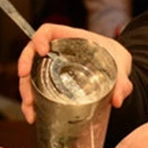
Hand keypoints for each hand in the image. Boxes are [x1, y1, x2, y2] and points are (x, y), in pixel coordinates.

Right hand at [16, 23, 132, 123]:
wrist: (118, 67)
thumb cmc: (116, 58)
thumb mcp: (121, 65)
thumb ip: (122, 81)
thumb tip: (118, 100)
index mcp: (71, 38)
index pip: (48, 31)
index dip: (39, 38)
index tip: (41, 51)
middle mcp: (58, 51)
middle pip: (32, 55)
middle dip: (25, 71)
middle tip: (28, 89)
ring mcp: (54, 66)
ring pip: (31, 74)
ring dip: (26, 93)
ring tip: (30, 111)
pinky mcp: (54, 81)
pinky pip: (38, 88)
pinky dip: (33, 103)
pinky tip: (34, 116)